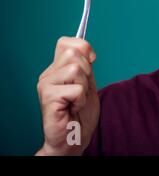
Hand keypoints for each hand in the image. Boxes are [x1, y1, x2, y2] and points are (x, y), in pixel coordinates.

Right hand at [36, 37, 99, 155]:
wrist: (74, 137)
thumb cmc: (80, 113)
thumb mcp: (87, 83)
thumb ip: (85, 66)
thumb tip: (87, 49)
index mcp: (57, 69)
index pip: (66, 42)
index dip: (83, 47)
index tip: (91, 61)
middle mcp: (48, 74)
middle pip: (73, 53)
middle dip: (87, 71)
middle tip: (82, 89)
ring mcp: (46, 85)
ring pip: (76, 69)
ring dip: (84, 87)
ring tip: (77, 100)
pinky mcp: (48, 98)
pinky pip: (76, 89)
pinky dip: (81, 99)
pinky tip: (73, 108)